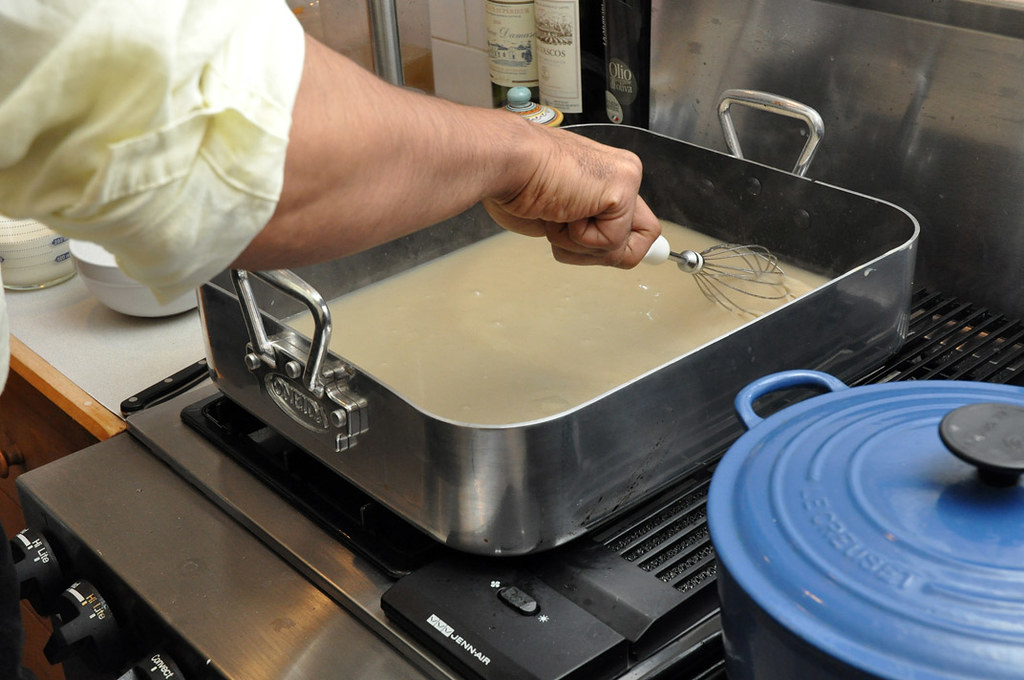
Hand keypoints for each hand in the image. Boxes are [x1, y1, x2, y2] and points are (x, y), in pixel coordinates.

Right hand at [482, 126, 660, 267]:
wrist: (505, 163)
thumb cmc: (514, 183)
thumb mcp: (554, 216)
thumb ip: (583, 228)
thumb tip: (605, 252)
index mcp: (606, 178)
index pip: (634, 227)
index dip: (613, 248)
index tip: (602, 253)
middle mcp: (621, 176)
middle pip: (638, 243)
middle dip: (596, 253)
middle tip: (566, 228)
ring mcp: (626, 181)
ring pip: (621, 249)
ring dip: (579, 245)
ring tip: (558, 213)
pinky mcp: (623, 190)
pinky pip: (610, 243)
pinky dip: (577, 239)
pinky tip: (562, 209)